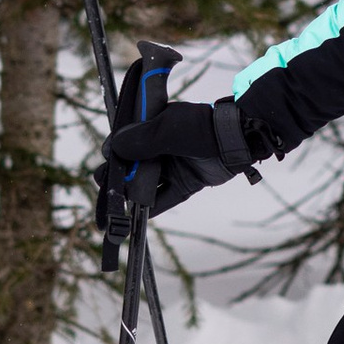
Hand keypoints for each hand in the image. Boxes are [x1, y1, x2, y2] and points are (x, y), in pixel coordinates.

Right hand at [94, 86, 248, 254]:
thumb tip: (113, 149)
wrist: (236, 140)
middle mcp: (160, 147)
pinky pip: (163, 199)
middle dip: (118, 175)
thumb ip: (141, 141)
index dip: (115, 149)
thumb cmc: (200, 128)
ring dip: (131, 193)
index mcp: (154, 127)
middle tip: (108, 184)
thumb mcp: (167, 129)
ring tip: (117, 203)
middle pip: (132, 164)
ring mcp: (172, 166)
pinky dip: (150, 208)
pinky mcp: (184, 184)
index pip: (126, 139)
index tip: (108, 157)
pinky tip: (135, 217)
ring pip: (145, 183)